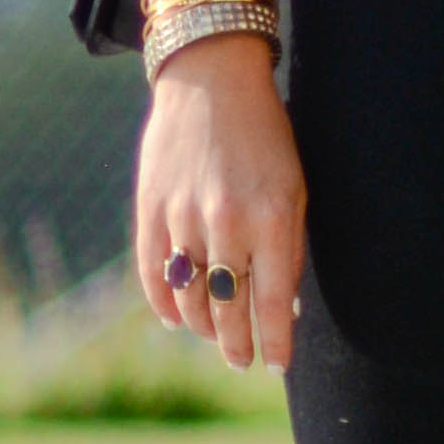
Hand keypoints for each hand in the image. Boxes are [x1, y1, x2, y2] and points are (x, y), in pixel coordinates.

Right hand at [133, 35, 307, 375]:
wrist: (211, 80)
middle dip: (238, 345)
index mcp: (272, 217)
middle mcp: (226, 222)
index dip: (275, 342)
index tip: (277, 363)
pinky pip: (154, 275)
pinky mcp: (150, 209)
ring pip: (190, 299)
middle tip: (243, 360)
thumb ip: (287, 246)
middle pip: (229, 309)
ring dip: (204, 327)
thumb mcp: (293, 186)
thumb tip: (280, 308)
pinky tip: (177, 319)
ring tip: (216, 336)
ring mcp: (183, 217)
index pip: (272, 303)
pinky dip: (165, 304)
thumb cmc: (265, 136)